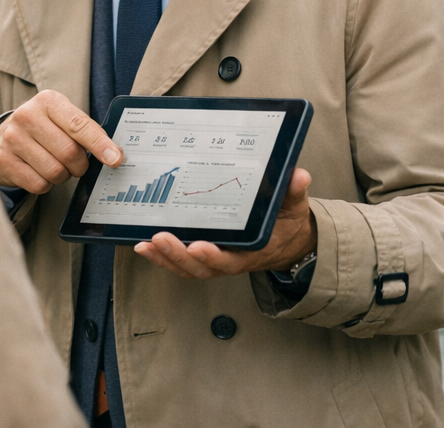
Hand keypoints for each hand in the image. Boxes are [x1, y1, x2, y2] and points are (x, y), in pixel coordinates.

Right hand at [0, 92, 123, 192]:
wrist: (3, 137)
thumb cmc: (44, 128)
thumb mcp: (62, 118)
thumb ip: (86, 130)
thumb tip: (115, 154)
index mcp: (47, 101)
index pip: (79, 125)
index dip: (100, 144)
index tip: (116, 159)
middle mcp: (27, 116)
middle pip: (69, 153)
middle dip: (80, 165)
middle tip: (78, 164)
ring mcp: (12, 138)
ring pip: (54, 172)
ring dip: (63, 175)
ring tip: (56, 165)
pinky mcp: (3, 160)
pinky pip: (38, 184)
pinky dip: (46, 184)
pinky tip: (40, 172)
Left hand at [134, 168, 315, 278]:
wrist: (287, 241)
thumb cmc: (287, 223)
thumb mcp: (295, 206)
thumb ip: (295, 192)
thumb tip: (299, 176)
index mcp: (253, 251)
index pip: (231, 259)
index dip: (213, 256)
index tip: (197, 246)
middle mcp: (231, 260)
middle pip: (201, 267)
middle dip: (178, 255)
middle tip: (159, 238)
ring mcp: (215, 260)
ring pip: (187, 267)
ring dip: (164, 258)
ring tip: (145, 245)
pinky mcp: (203, 256)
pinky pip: (181, 262)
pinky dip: (162, 257)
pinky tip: (144, 246)